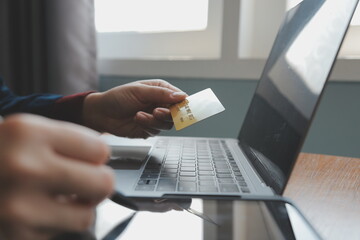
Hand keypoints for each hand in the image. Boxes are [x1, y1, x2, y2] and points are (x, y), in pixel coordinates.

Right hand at [0, 114, 113, 239]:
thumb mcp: (25, 132)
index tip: (88, 159)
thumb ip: (67, 140)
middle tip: (85, 182)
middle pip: (103, 183)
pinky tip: (35, 213)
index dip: (96, 156)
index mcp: (28, 133)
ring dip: (78, 209)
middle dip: (97, 183)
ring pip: (86, 216)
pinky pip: (59, 234)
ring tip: (59, 199)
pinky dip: (53, 225)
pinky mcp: (15, 237)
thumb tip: (106, 157)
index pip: (99, 149)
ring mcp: (17, 208)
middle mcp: (23, 169)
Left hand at [82, 79, 186, 137]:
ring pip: (167, 124)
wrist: (101, 114)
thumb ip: (160, 94)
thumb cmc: (117, 97)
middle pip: (176, 113)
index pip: (179, 98)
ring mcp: (155, 117)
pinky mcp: (149, 129)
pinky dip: (147, 126)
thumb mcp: (139, 91)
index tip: (182, 109)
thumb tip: (181, 96)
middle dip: (167, 114)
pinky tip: (136, 119)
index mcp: (160, 90)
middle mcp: (160, 104)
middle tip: (156, 112)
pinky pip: (156, 131)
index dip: (183, 104)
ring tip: (139, 115)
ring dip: (154, 121)